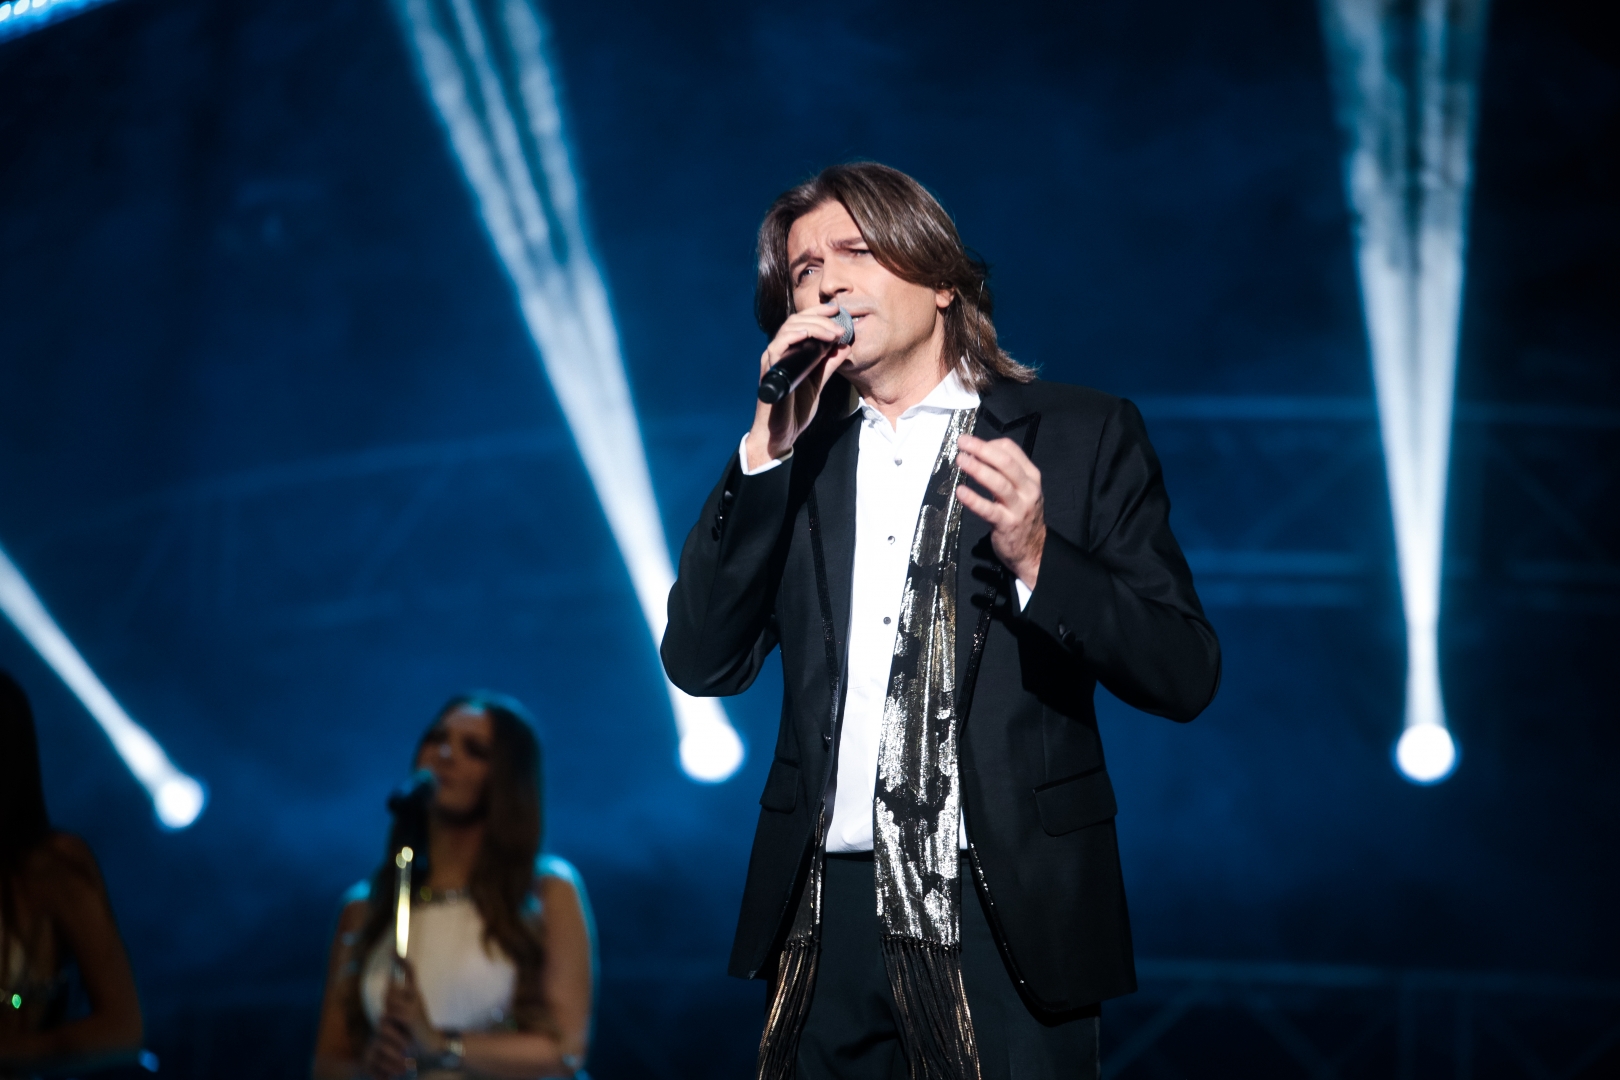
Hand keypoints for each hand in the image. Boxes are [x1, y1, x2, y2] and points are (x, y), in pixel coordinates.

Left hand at [363, 960, 443, 1078]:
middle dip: (387, 1002)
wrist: (432, 1044)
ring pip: (388, 1002)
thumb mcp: (406, 1014)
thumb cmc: (416, 1030)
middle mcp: (416, 996)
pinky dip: (389, 1023)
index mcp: (416, 994)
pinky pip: (390, 1014)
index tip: (393, 951)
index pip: (410, 972)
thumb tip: (388, 991)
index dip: (401, 962)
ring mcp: (414, 1004)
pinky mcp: (411, 1015)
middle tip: (395, 1017)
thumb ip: (396, 1003)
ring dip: (387, 1015)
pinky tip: (398, 1030)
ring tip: (397, 1026)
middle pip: (390, 991)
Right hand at [745, 302, 851, 468]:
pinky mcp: (770, 370)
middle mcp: (779, 352)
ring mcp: (773, 360)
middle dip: (820, 317)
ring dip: (813, 326)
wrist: (782, 433)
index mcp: (790, 353)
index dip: (819, 313)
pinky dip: (793, 336)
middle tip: (840, 324)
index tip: (837, 310)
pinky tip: (808, 334)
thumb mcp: (818, 383)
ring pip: (788, 329)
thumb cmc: (795, 409)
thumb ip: (828, 365)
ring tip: (833, 332)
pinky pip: (778, 346)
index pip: (802, 323)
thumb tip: (844, 346)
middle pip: (796, 321)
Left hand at [955, 434, 1045, 589]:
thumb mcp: (1022, 490)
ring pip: (999, 483)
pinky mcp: (1007, 524)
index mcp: (1031, 477)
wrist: (1032, 550)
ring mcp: (1019, 507)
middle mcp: (1028, 490)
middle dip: (982, 449)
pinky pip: (989, 510)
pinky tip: (960, 491)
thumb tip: (980, 453)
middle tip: (963, 442)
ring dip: (978, 469)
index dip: (990, 443)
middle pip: (1005, 463)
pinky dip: (974, 499)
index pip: (1012, 451)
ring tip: (961, 460)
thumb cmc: (1022, 516)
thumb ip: (1006, 473)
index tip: (972, 442)